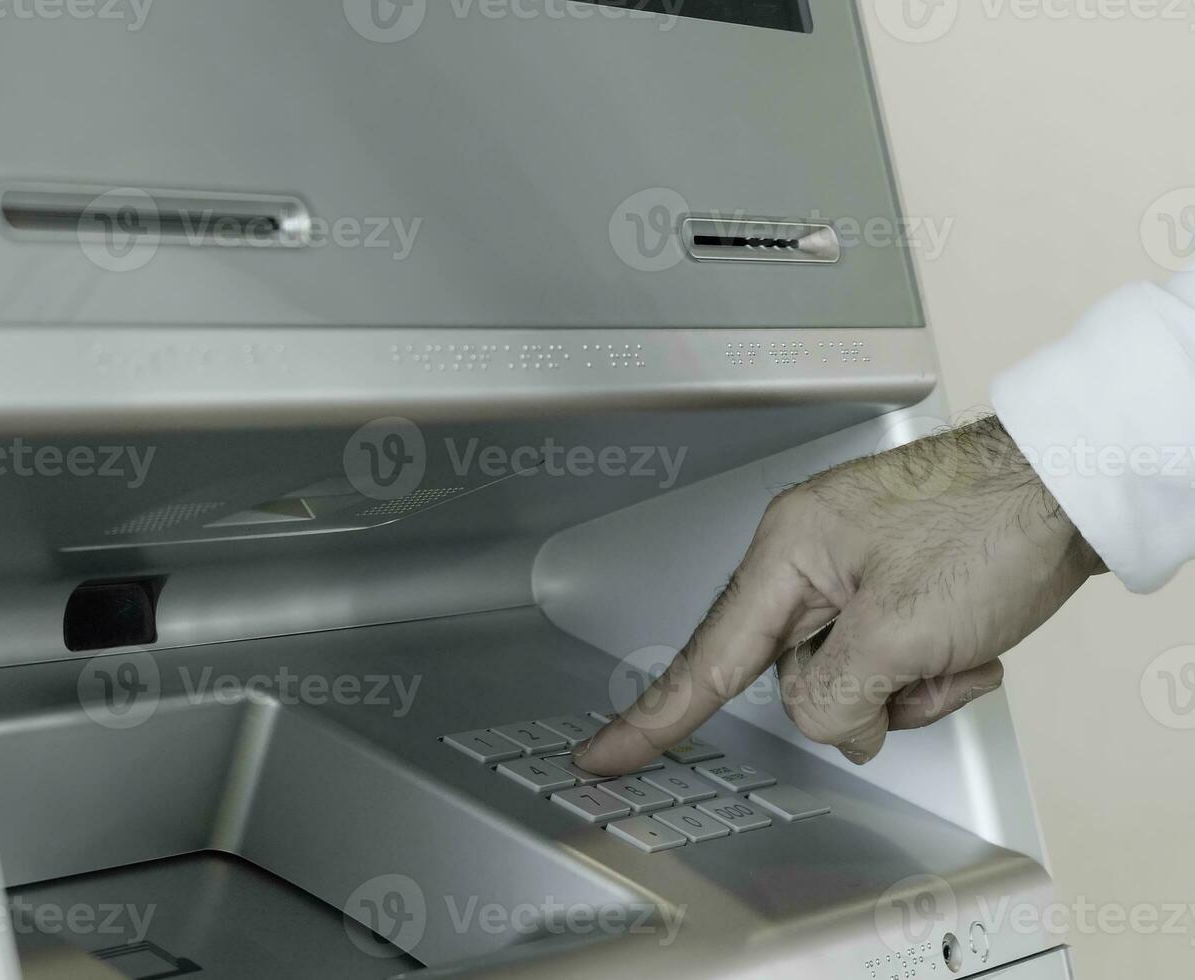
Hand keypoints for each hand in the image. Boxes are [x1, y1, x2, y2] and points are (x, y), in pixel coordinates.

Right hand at [575, 416, 1104, 773]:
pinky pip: (883, 657)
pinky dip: (929, 669)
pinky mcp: (893, 580)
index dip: (652, 718)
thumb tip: (828, 724)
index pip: (707, 658)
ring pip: (845, 675)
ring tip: (960, 650)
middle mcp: (808, 554)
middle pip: (793, 675)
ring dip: (907, 686)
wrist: (1078, 486)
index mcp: (788, 550)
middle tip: (921, 675)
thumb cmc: (994, 525)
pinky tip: (970, 645)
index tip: (603, 755)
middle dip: (860, 697)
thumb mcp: (902, 632)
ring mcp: (852, 567)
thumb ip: (835, 695)